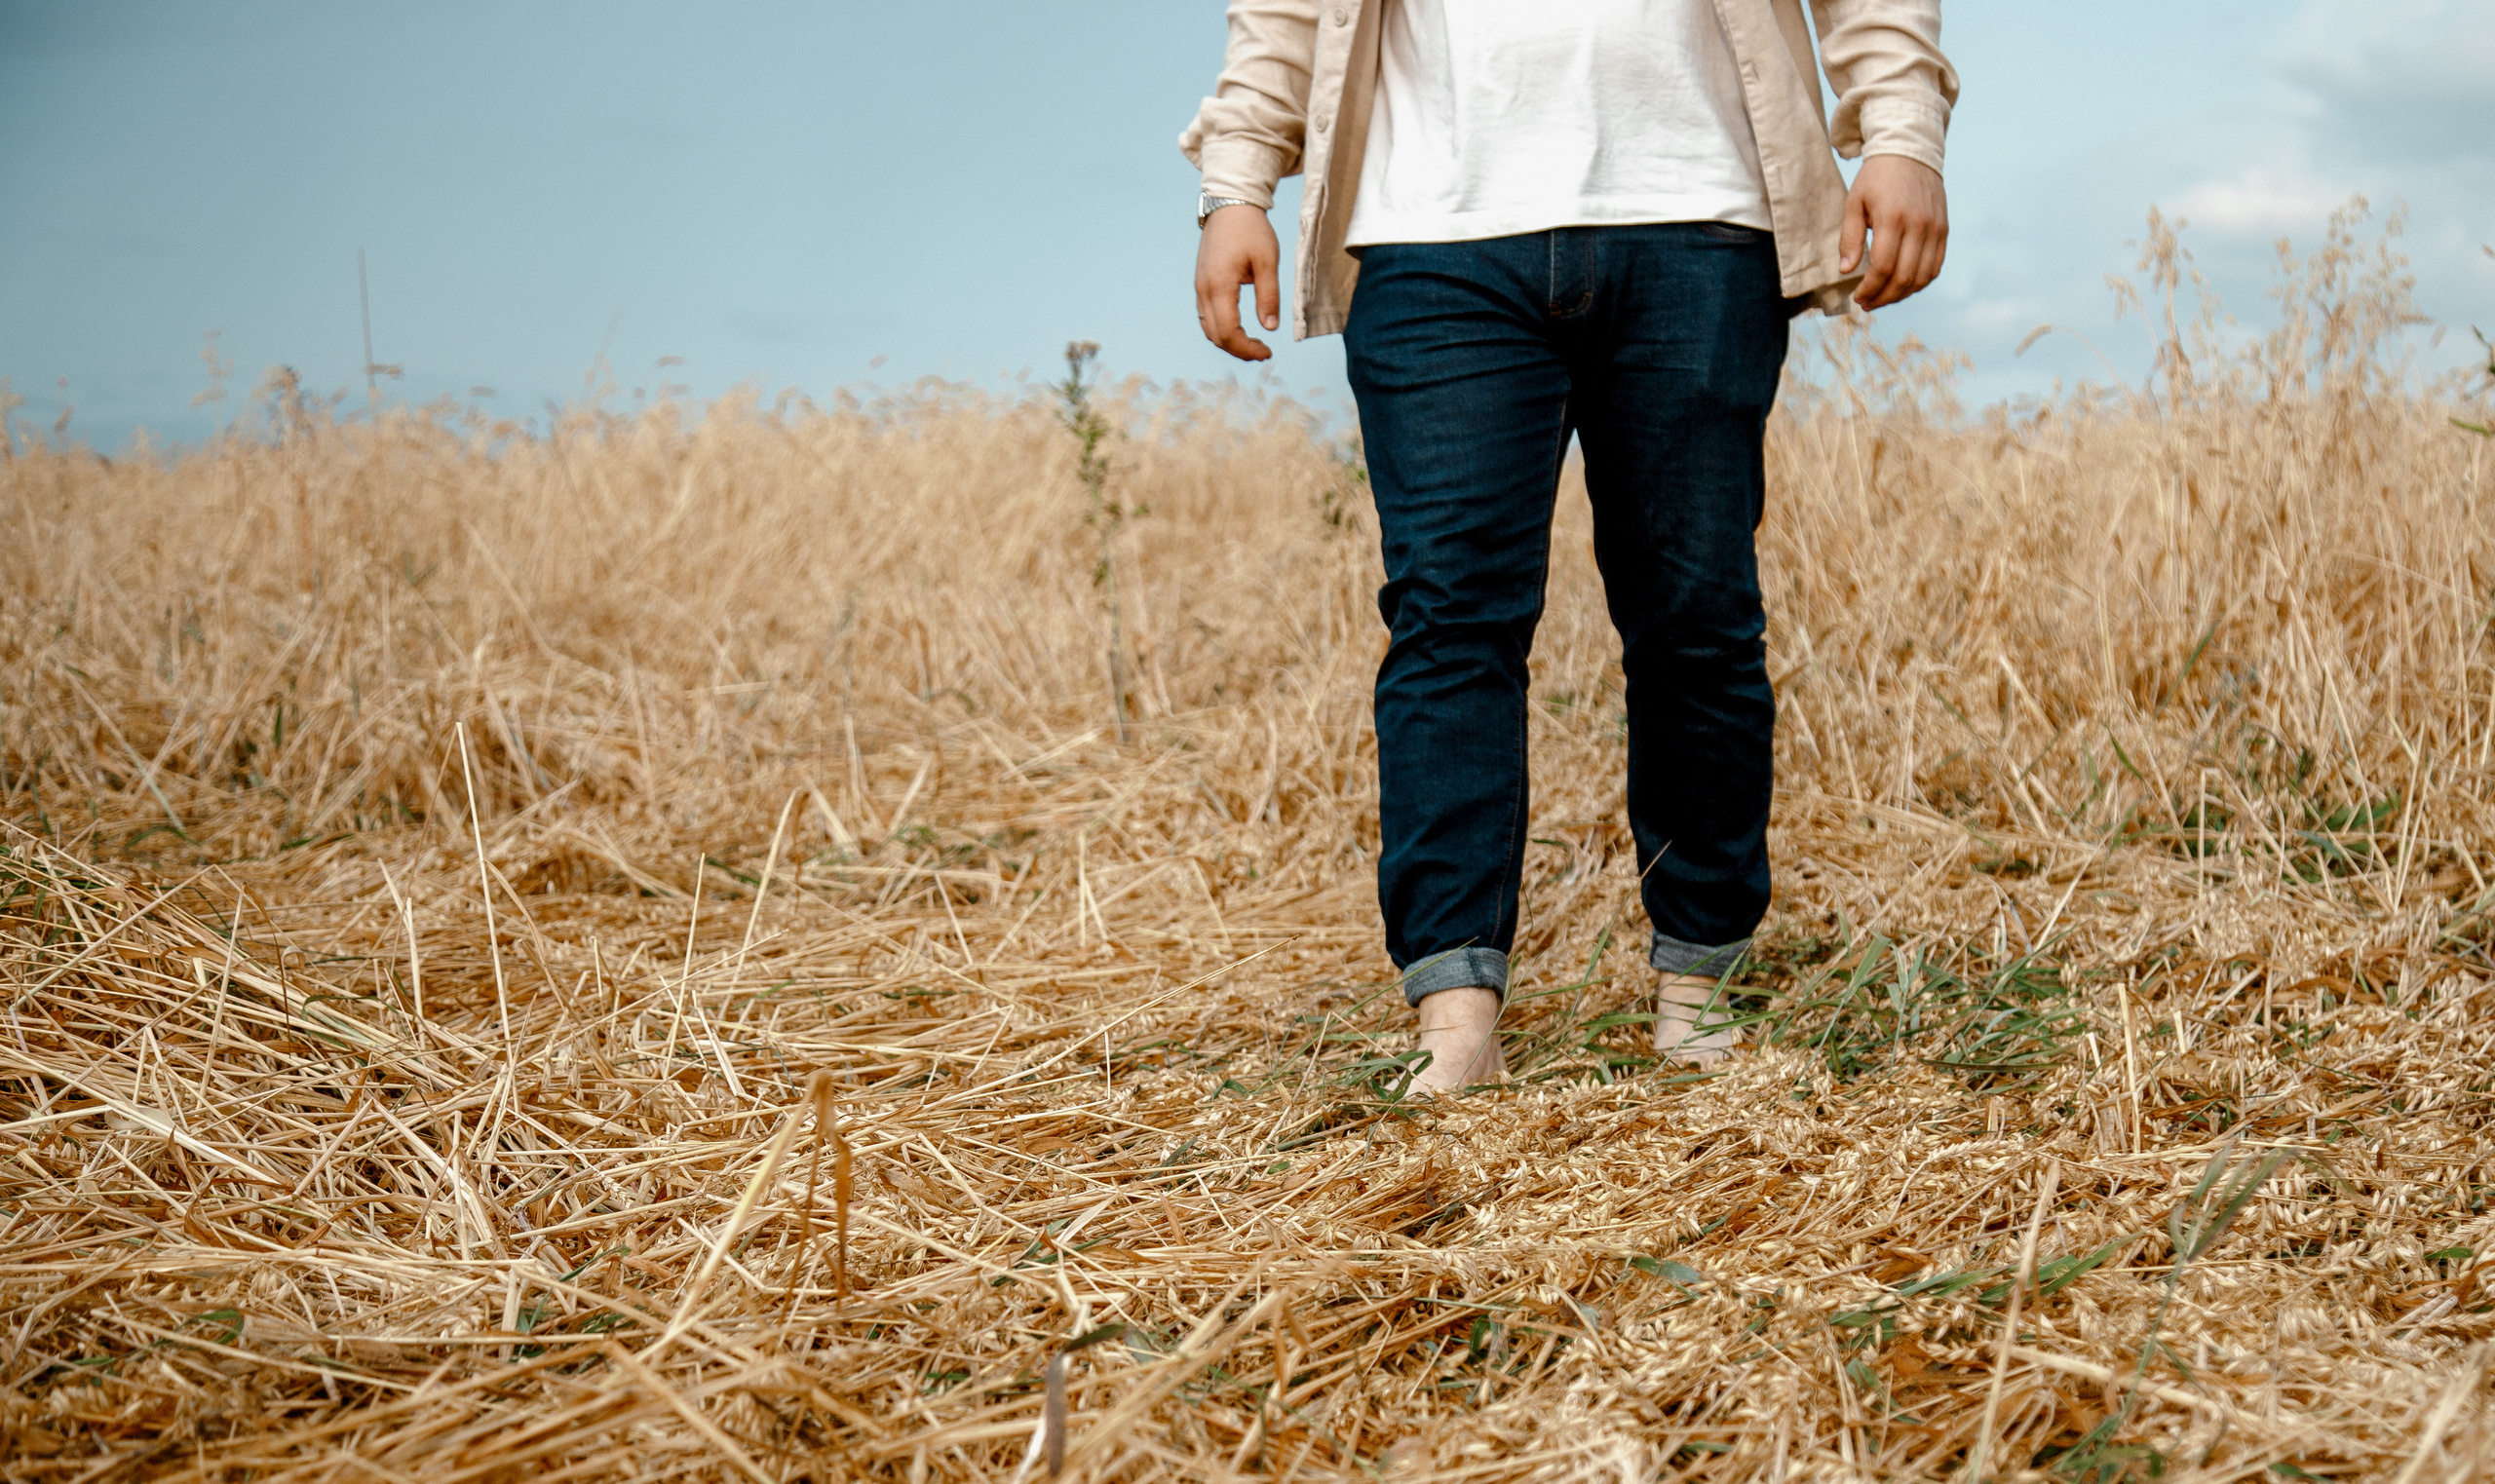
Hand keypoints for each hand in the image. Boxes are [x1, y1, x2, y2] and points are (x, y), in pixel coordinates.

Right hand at [1194, 204, 1279, 361]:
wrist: (1230, 206)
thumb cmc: (1251, 230)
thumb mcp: (1268, 262)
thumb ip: (1269, 296)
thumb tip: (1270, 327)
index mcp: (1220, 285)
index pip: (1229, 331)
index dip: (1247, 348)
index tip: (1267, 352)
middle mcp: (1204, 289)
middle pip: (1216, 336)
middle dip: (1239, 350)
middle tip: (1263, 351)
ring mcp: (1199, 287)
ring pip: (1208, 329)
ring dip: (1229, 342)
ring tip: (1253, 344)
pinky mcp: (1201, 284)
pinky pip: (1206, 317)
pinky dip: (1222, 329)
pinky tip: (1240, 328)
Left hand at [1840, 155, 1947, 310]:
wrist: (1910, 151)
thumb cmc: (1876, 178)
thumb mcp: (1854, 203)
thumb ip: (1850, 238)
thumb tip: (1846, 270)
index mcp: (1893, 218)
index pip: (1883, 267)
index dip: (1870, 289)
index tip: (1858, 297)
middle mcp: (1919, 225)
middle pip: (1904, 277)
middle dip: (1883, 297)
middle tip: (1867, 304)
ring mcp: (1935, 229)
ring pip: (1922, 277)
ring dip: (1901, 295)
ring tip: (1882, 298)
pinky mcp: (1943, 230)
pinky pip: (1935, 267)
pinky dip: (1919, 283)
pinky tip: (1902, 287)